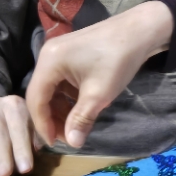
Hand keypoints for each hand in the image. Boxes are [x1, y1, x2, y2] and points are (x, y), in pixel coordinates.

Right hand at [26, 1, 173, 148]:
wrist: (140, 31)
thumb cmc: (118, 60)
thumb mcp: (99, 94)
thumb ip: (81, 119)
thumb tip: (73, 144)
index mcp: (49, 62)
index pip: (35, 99)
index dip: (42, 124)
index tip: (53, 144)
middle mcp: (48, 56)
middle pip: (41, 94)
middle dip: (52, 118)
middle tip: (66, 138)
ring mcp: (58, 54)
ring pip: (51, 89)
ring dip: (60, 109)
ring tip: (73, 127)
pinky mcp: (70, 55)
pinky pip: (61, 81)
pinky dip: (68, 97)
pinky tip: (78, 110)